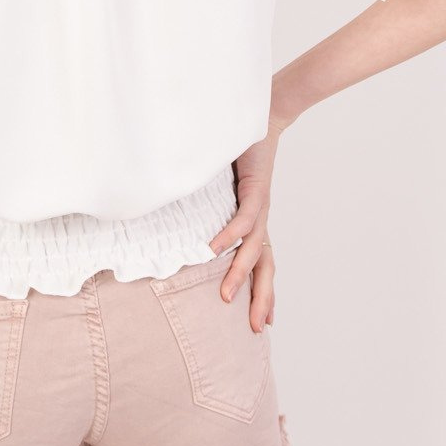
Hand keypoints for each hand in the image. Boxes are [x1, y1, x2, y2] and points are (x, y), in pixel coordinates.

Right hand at [208, 119, 293, 332]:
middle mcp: (260, 219)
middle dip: (261, 297)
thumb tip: (180, 226)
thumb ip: (206, 208)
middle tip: (255, 328)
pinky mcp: (257, 188)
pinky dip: (230, 234)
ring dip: (240, 273)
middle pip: (265, 265)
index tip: (263, 323)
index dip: (263, 292)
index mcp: (254, 222)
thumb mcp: (219, 190)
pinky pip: (245, 217)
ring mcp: (260, 205)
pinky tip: (215, 249)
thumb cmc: (236, 153)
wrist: (261, 117)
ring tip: (226, 296)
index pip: (262, 263)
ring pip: (254, 248)